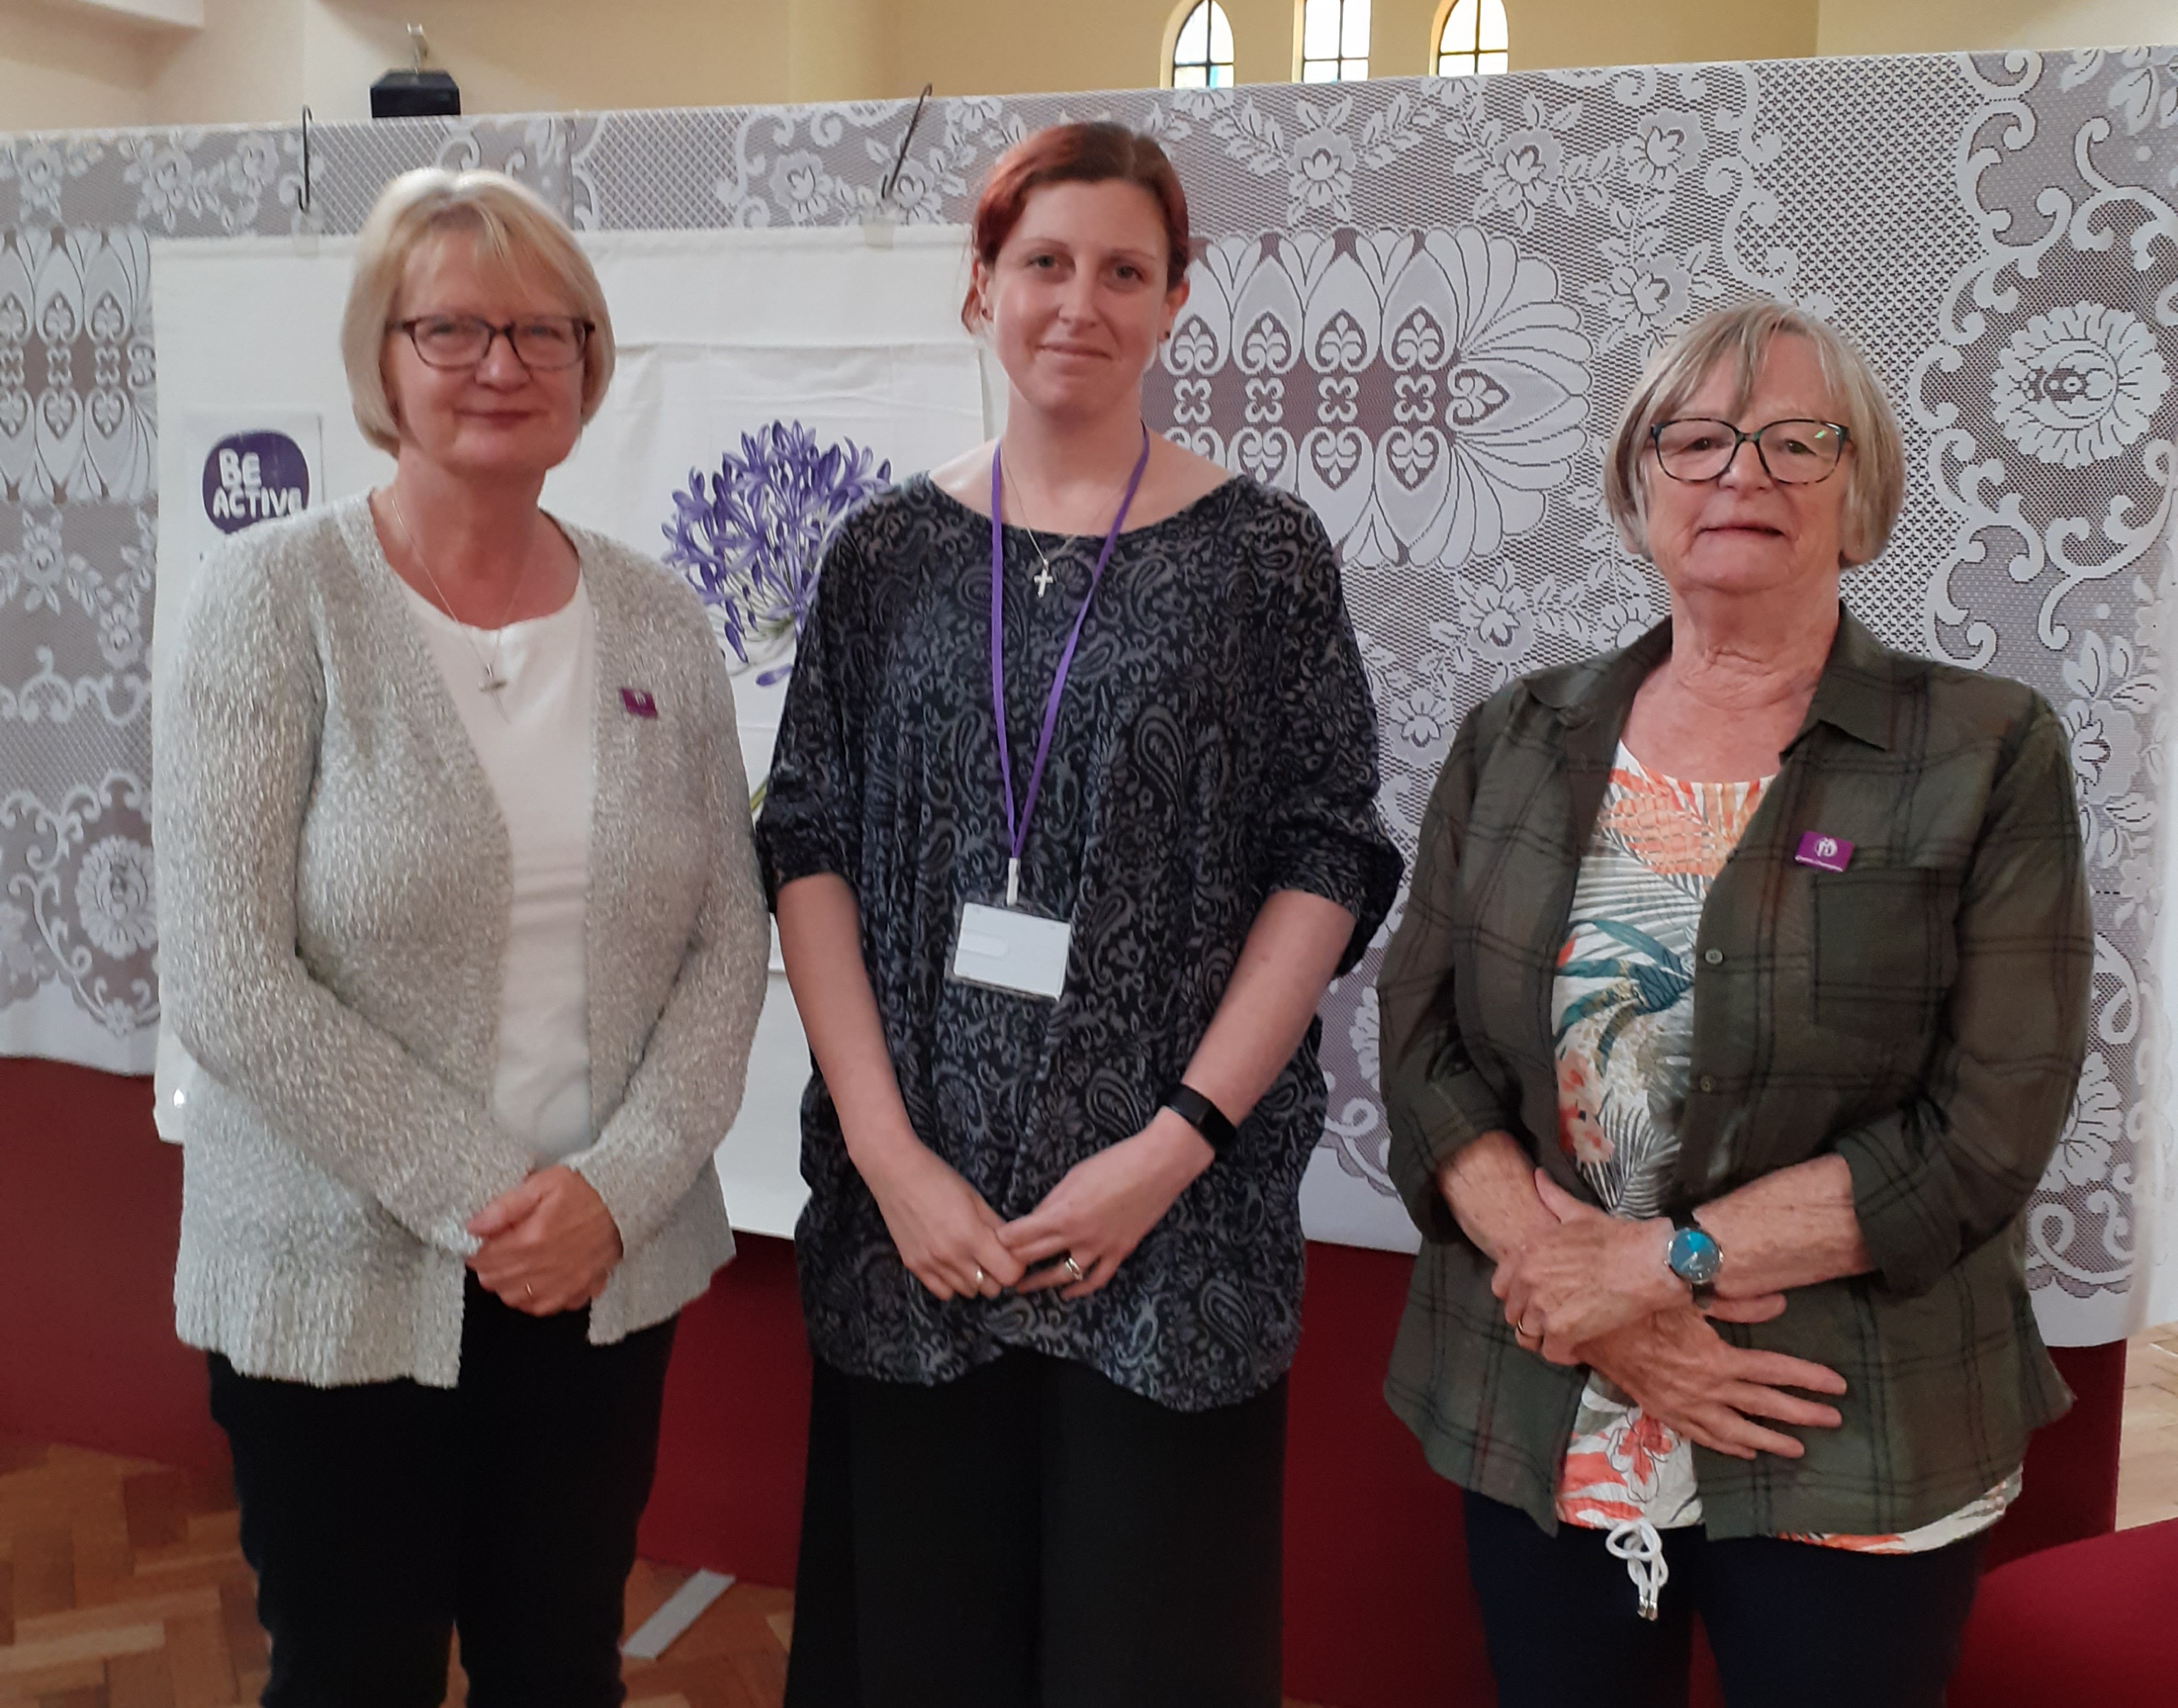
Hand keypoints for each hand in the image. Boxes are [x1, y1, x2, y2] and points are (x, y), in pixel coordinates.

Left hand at [467, 1166, 623, 1315]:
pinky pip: (543, 1308)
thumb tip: (474, 1226)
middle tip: (494, 1252)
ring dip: (507, 1285)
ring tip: (513, 1266)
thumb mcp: (543, 1185)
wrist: (624, 1204)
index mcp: (531, 1240)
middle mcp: (544, 1268)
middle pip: (496, 1281)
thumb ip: (505, 1207)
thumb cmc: (586, 1192)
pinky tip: (534, 1282)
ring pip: (515, 1299)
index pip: (484, 1258)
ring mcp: (561, 1283)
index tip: (480, 1242)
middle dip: (489, 1267)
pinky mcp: (577, 1291)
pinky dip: (532, 1299)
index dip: (477, 1250)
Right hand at [854, 1126, 1023, 1301]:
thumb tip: (1015, 1247)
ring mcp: (930, 1264)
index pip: (1009, 1274)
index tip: (1011, 1255)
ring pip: (968, 1292)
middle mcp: (951, 1256)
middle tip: (991, 1254)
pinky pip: (943, 1292)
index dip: (1015, 1266)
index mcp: (971, 1235)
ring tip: (969, 1256)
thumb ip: (997, 1227)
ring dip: (975, 1278)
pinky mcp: (913, 1266)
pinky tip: (951, 1263)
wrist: (895, 1173)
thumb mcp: (976, 1198)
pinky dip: (952, 1283)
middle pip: (990, 1289)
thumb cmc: (939, 1178)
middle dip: (997, 1274)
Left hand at [1000, 1110, 1213, 1298]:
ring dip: (1040, 1283)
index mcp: (1062, 1214)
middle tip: (998, 1265)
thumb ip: (1053, 1201)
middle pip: (1035, 1256)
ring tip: (1022, 1288)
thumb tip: (1036, 1217)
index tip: (991, 1242)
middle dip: (1014, 1261)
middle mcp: (1078, 1236)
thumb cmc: (1115, 1162)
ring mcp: (1101, 1248)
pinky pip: (1097, 1278)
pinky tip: (1066, 1294)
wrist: (1159, 1166)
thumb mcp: (1074, 1176)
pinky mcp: (1120, 1251)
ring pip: (1063, 1275)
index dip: (1003, 1240)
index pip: (1021, 1236)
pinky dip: (1080, 1289)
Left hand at [1492, 1171, 1686, 1362]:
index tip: (1533, 1297)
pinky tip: (1575, 1348)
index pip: (1500, 1286)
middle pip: (1513, 1314)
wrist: (1645, 1262)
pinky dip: (1562, 1353)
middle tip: (1552, 1318)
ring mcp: (1543, 1307)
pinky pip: (1551, 1352)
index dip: (1516, 1295)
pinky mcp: (1563, 1331)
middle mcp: (1528, 1280)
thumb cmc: (1615, 1237)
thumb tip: (1538, 1177)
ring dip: (1544, 1337)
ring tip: (1562, 1335)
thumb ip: (1552, 1197)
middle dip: (1530, 1317)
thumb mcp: (1578, 1213)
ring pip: (1527, 1335)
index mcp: (1526, 1253)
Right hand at [1578, 1305, 1847, 1460]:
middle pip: (1764, 1406)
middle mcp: (1707, 1390)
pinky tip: (1746, 1451)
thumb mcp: (1688, 1297)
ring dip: (1770, 1441)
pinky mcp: (1667, 1414)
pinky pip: (1704, 1437)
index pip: (1774, 1371)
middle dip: (1802, 1414)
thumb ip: (1736, 1303)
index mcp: (1716, 1359)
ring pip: (1737, 1432)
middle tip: (1833, 1420)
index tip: (1838, 1385)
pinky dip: (1729, 1447)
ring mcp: (1686, 1407)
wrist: (1592, 1332)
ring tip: (1798, 1449)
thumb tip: (1780, 1304)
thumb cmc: (1641, 1307)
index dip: (1809, 1378)